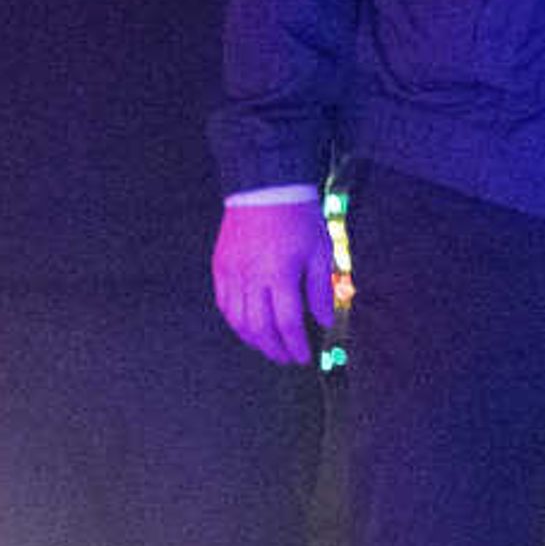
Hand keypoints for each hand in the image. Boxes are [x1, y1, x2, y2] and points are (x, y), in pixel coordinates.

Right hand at [212, 202, 337, 365]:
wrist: (266, 187)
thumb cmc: (298, 217)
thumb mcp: (320, 251)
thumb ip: (320, 290)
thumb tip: (324, 321)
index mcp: (280, 274)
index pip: (287, 323)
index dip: (295, 345)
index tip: (304, 357)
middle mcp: (251, 277)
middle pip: (259, 328)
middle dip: (274, 349)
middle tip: (287, 357)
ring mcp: (231, 273)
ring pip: (236, 320)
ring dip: (253, 340)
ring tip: (269, 347)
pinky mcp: (220, 267)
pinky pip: (223, 304)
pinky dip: (235, 322)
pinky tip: (248, 327)